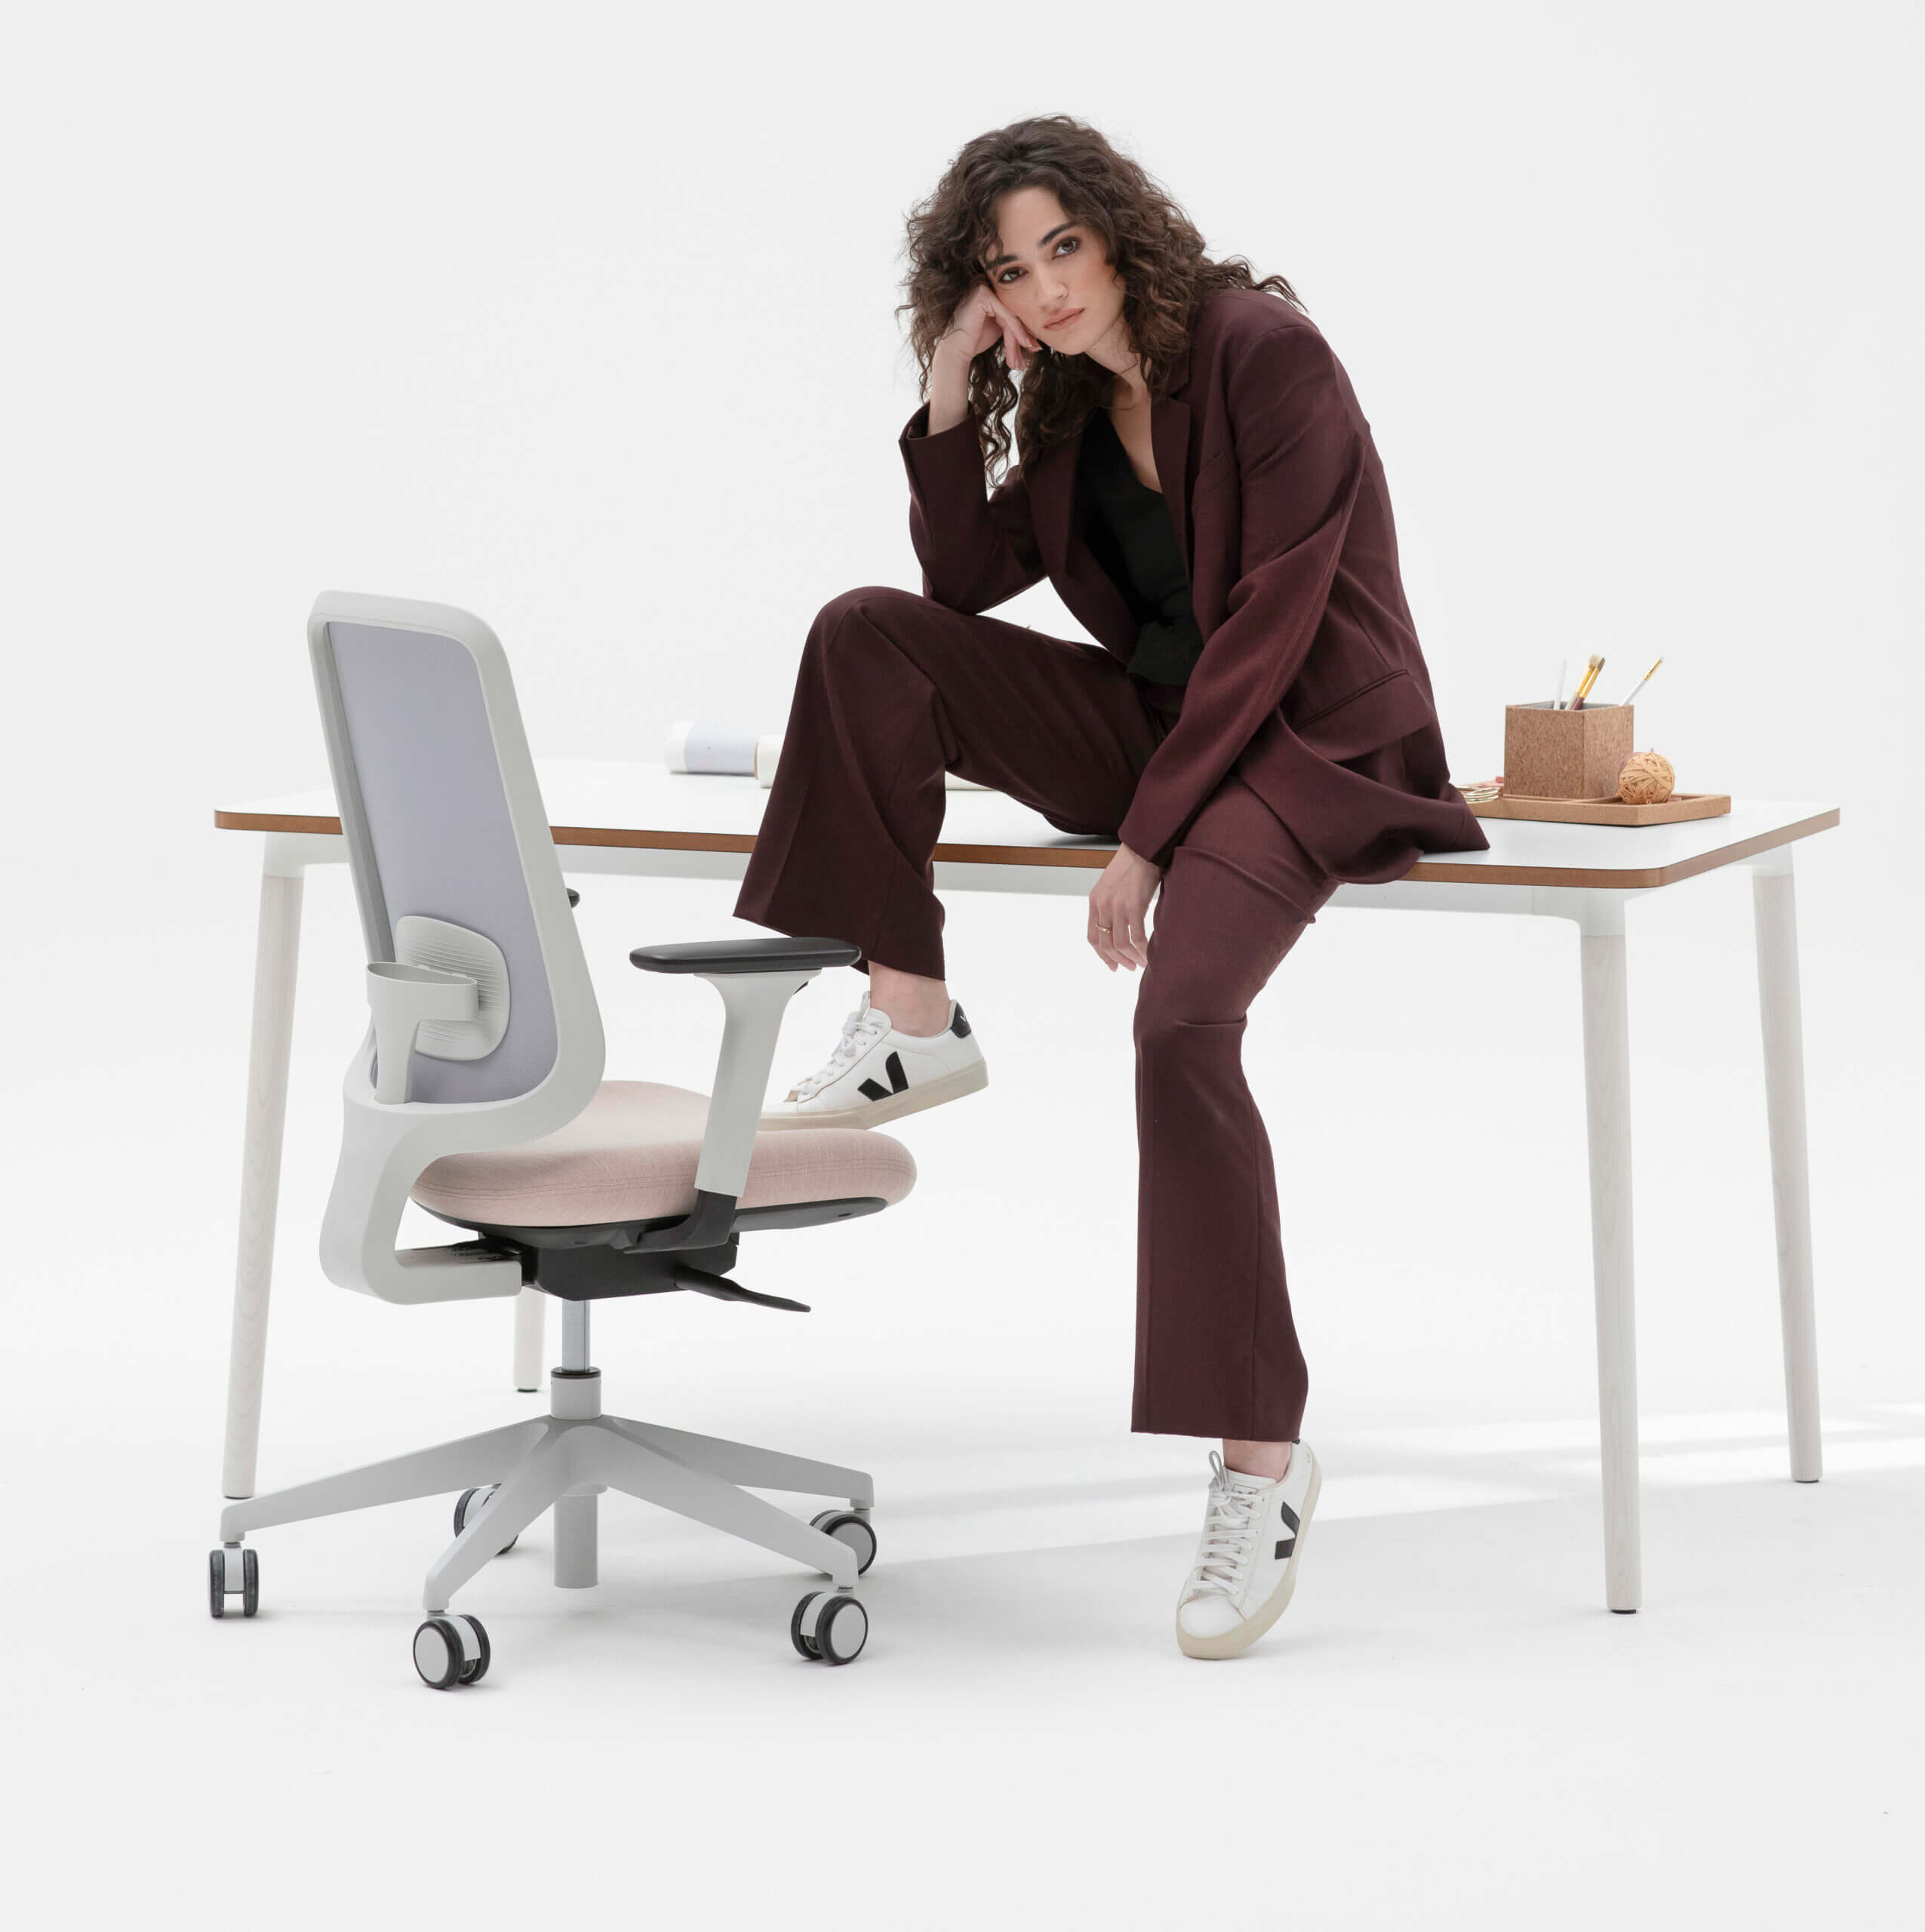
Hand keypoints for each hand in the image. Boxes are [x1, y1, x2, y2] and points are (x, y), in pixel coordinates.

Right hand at [937, 285, 1043, 374]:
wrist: (957, 349)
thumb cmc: (974, 341)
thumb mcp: (999, 328)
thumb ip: (1012, 321)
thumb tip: (1034, 328)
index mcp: (989, 291)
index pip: (1012, 307)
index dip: (1024, 326)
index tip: (1035, 343)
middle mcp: (985, 285)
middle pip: (1012, 310)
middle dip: (1025, 331)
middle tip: (1036, 348)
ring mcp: (983, 287)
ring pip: (1011, 313)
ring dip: (1022, 334)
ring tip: (1030, 349)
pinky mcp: (983, 295)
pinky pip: (1006, 314)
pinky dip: (1016, 330)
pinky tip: (1024, 343)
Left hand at [1087, 843, 1160, 970]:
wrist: (1144, 848)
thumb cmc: (1133, 865)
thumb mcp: (1113, 886)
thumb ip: (1112, 906)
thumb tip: (1123, 928)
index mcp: (1095, 901)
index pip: (1093, 936)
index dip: (1102, 955)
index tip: (1112, 964)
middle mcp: (1102, 905)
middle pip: (1105, 944)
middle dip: (1117, 960)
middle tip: (1128, 967)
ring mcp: (1117, 906)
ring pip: (1120, 944)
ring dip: (1130, 958)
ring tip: (1139, 963)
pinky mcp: (1133, 906)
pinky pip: (1136, 937)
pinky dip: (1141, 950)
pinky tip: (1148, 954)